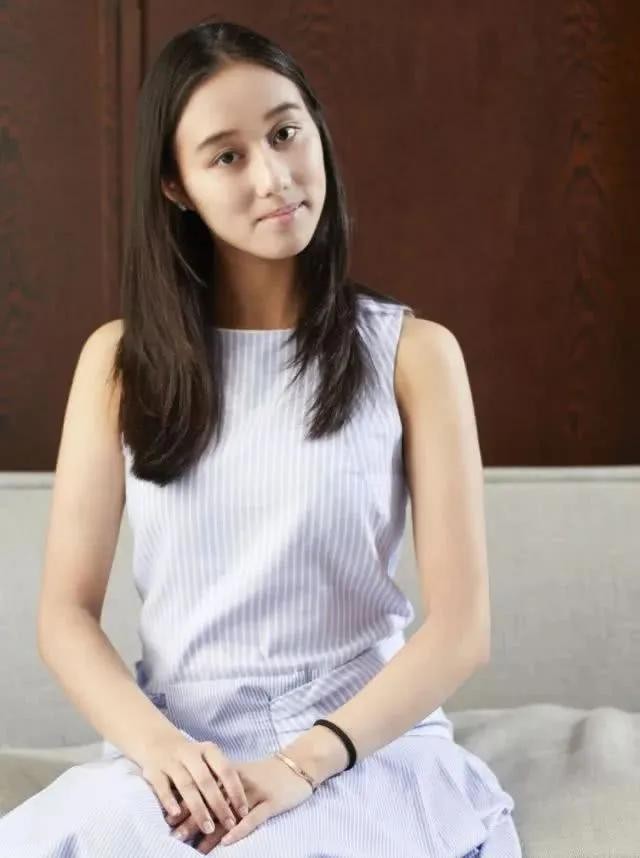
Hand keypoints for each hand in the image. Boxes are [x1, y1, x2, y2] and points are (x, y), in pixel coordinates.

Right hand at [137, 731, 248, 837]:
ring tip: (208, 827)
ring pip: (186, 785)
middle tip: (229, 824)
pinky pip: (162, 787)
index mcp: (208, 750)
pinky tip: (176, 814)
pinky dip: (169, 800)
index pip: (226, 770)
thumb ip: (219, 778)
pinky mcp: (154, 771)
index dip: (236, 791)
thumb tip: (238, 806)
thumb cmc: (190, 758)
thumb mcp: (206, 759)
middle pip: (207, 780)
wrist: (157, 741)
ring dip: (198, 808)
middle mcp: (190, 754)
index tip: (244, 811)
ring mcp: (171, 762)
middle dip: (219, 804)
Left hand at [166, 753, 314, 851]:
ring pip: (230, 813)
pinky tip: (227, 841)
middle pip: (213, 801)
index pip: (204, 788)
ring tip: (196, 848)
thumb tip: (197, 799)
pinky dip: (239, 829)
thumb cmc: (267, 773)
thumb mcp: (242, 774)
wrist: (298, 763)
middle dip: (193, 820)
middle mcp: (240, 782)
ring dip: (212, 831)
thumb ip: (222, 784)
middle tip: (176, 836)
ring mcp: (256, 791)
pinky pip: (254, 817)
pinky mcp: (271, 802)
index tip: (169, 819)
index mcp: (230, 773)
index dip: (187, 804)